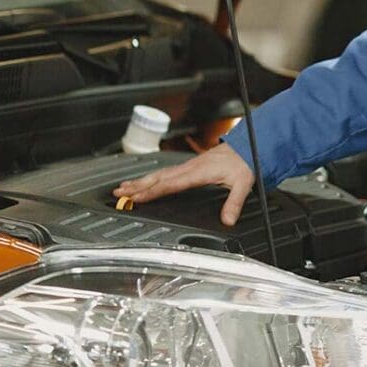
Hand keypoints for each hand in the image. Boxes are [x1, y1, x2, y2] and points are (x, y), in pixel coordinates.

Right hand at [112, 143, 253, 225]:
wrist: (248, 145)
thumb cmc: (243, 162)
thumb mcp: (243, 183)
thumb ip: (234, 202)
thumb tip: (228, 221)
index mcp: (199, 172)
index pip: (171, 184)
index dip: (153, 191)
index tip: (136, 197)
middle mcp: (190, 167)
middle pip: (159, 177)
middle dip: (138, 185)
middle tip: (119, 193)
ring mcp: (189, 165)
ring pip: (160, 173)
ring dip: (141, 180)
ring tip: (124, 187)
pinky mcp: (190, 165)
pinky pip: (166, 171)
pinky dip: (152, 177)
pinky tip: (145, 181)